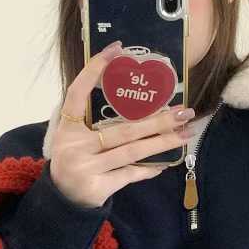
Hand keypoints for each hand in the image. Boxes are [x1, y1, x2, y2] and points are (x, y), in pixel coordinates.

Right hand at [49, 42, 195, 208]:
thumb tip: (137, 99)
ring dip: (162, 142)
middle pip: (122, 129)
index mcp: (66, 127)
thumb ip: (93, 119)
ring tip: (185, 134)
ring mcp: (86, 167)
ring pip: (132, 152)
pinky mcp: (98, 187)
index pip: (77, 92)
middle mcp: (74, 145)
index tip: (115, 48)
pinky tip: (165, 163)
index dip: (94, 70)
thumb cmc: (74, 159)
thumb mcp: (73, 136)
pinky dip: (148, 168)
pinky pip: (130, 174)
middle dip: (157, 120)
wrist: (62, 199)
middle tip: (183, 110)